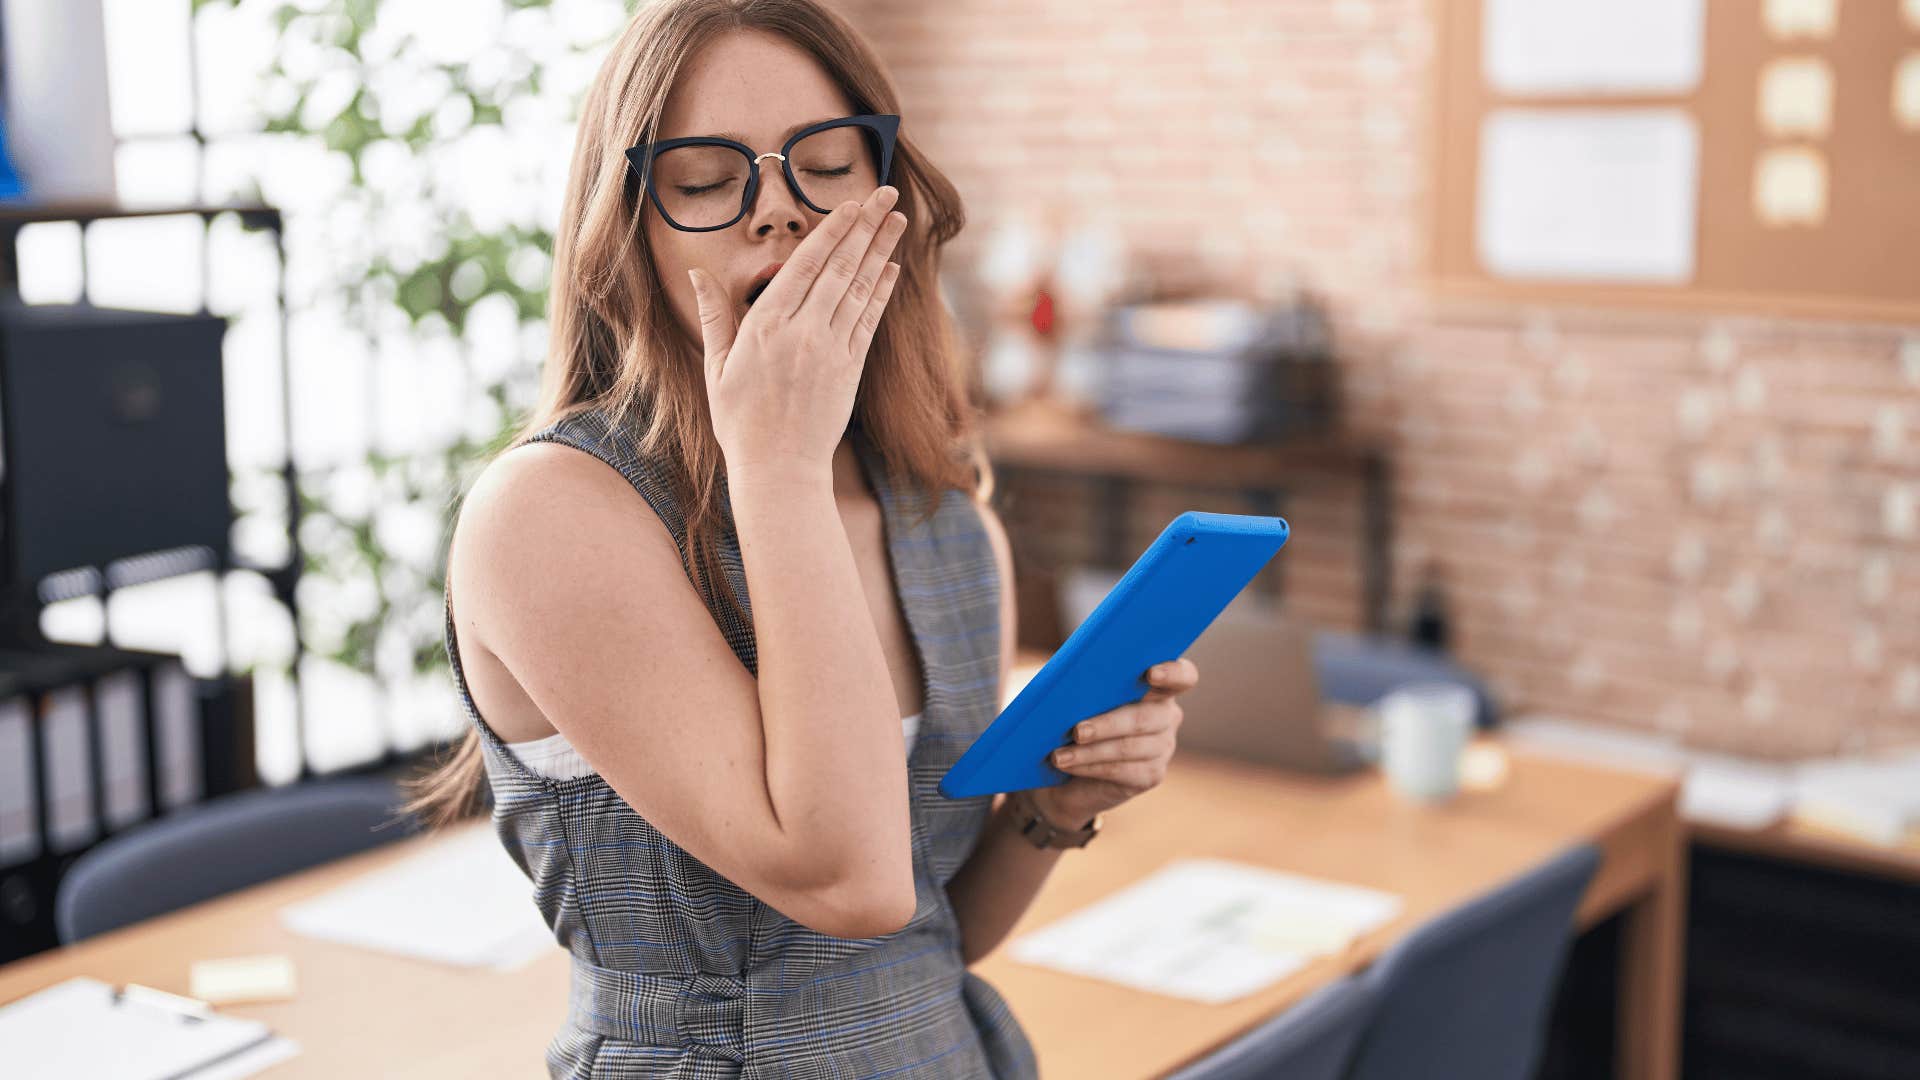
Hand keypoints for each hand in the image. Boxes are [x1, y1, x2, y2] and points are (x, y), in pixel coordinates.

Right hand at [686, 185, 908, 477]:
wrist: (778, 469)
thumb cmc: (740, 421)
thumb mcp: (716, 367)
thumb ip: (714, 316)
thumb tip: (695, 274)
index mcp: (766, 326)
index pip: (805, 264)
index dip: (832, 230)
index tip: (851, 204)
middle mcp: (802, 333)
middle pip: (840, 268)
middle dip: (865, 227)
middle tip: (887, 194)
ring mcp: (830, 351)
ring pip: (860, 289)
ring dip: (880, 251)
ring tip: (897, 220)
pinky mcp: (850, 370)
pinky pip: (869, 322)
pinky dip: (882, 292)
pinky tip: (892, 268)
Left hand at [1028, 657, 1198, 830]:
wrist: (1063, 768)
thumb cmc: (1066, 718)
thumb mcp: (1069, 695)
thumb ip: (1077, 682)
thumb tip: (1063, 680)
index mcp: (1155, 685)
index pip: (1182, 676)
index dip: (1172, 673)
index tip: (1150, 674)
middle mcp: (1166, 715)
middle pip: (1146, 717)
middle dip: (1108, 724)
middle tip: (1078, 731)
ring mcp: (1163, 747)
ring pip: (1129, 747)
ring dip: (1090, 751)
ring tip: (1059, 755)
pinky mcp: (1151, 775)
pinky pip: (1121, 770)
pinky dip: (1090, 766)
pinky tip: (1067, 765)